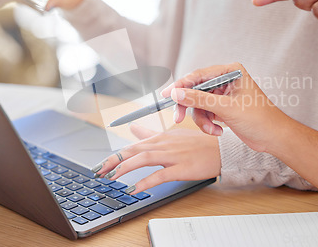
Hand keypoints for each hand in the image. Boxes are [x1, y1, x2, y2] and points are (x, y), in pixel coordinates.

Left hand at [92, 124, 219, 194]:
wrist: (219, 150)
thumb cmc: (196, 143)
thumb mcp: (171, 135)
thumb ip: (150, 133)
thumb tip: (132, 128)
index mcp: (159, 138)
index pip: (131, 146)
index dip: (114, 155)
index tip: (100, 165)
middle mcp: (163, 144)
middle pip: (133, 151)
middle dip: (113, 161)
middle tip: (97, 172)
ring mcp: (172, 155)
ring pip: (143, 159)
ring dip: (125, 168)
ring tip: (111, 178)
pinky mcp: (181, 167)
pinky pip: (160, 175)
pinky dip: (145, 182)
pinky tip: (134, 189)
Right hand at [161, 63, 287, 152]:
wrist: (273, 138)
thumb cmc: (260, 119)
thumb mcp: (226, 108)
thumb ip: (200, 99)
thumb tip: (177, 92)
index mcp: (231, 71)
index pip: (198, 75)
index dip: (180, 85)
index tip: (167, 94)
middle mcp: (226, 80)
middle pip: (195, 90)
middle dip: (190, 106)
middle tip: (178, 118)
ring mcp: (223, 94)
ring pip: (198, 104)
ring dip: (202, 119)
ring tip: (212, 130)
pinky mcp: (222, 107)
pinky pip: (205, 113)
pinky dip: (208, 123)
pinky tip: (218, 131)